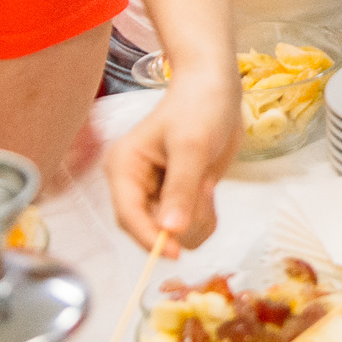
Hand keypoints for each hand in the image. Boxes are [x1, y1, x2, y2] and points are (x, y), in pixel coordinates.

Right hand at [104, 75, 239, 252]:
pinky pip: (188, 227)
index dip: (149, 237)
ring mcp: (156, 194)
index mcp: (123, 168)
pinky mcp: (177, 198)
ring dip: (197, 218)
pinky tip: (208, 189)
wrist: (218, 90)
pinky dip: (204, 217)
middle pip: (149, 229)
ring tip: (205, 183)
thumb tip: (169, 230)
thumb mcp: (191, 146)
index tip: (174, 252)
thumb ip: (180, 188)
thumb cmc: (199, 108)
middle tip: (202, 190)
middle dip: (181, 220)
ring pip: (172, 233)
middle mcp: (134, 185)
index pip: (127, 215)